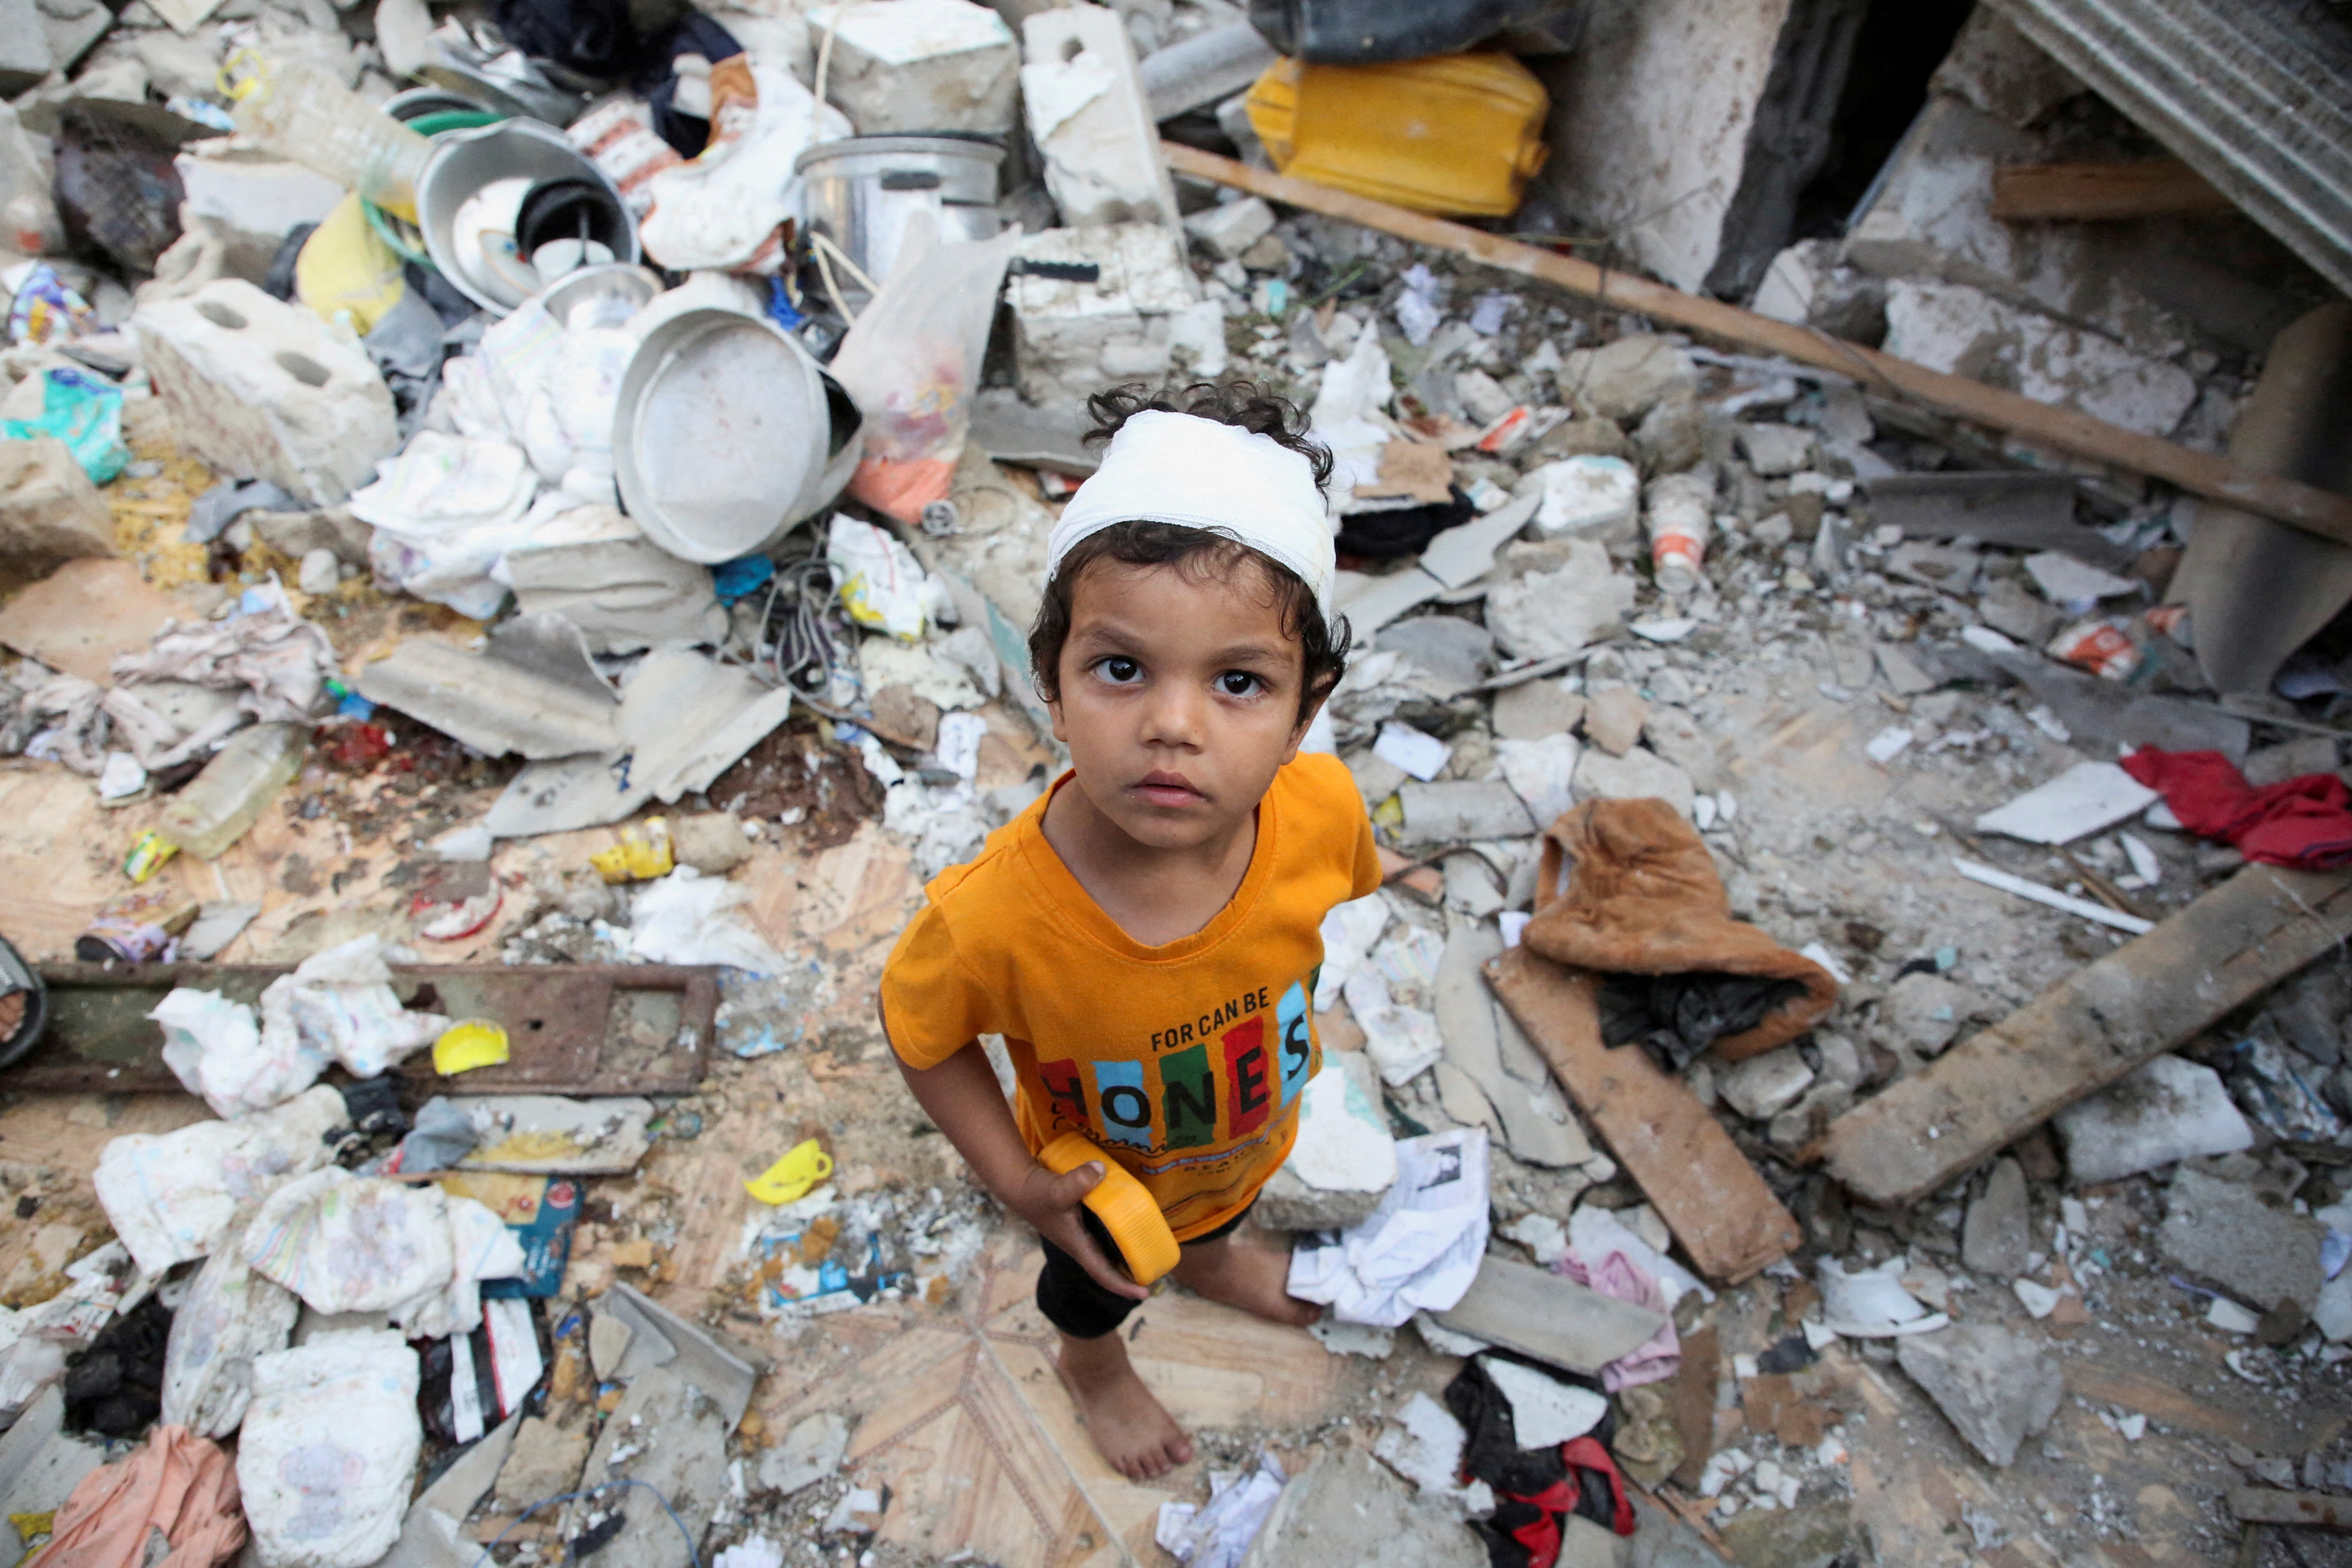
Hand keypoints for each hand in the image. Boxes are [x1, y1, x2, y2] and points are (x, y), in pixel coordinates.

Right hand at [1008, 1160, 1148, 1300]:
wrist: (1020, 1184)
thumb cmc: (1037, 1193)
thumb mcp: (1057, 1189)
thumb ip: (1077, 1182)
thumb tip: (1101, 1171)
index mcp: (1078, 1246)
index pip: (1103, 1273)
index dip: (1124, 1286)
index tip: (1145, 1293)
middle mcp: (1082, 1243)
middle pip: (1110, 1266)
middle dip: (1132, 1273)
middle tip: (1158, 1272)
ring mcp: (1081, 1233)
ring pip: (1109, 1249)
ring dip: (1127, 1253)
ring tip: (1153, 1249)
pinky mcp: (1082, 1219)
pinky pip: (1106, 1231)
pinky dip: (1120, 1232)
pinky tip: (1133, 1220)